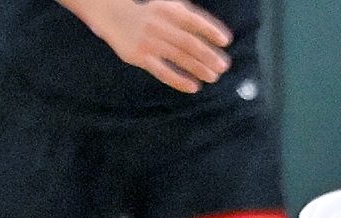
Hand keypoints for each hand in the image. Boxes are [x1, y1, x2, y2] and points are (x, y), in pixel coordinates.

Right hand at [86, 0, 231, 94]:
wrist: (114, 16)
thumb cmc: (148, 13)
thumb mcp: (167, 7)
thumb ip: (188, 16)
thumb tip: (216, 34)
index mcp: (168, 10)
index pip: (194, 21)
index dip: (211, 31)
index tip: (226, 41)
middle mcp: (159, 25)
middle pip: (188, 42)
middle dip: (208, 55)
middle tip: (223, 66)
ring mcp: (149, 42)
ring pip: (178, 57)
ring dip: (198, 68)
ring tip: (213, 77)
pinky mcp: (140, 57)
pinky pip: (162, 71)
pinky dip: (179, 80)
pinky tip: (193, 87)